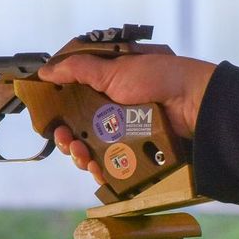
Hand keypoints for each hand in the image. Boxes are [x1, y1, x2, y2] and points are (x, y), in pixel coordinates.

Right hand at [38, 52, 215, 183]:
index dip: (58, 109)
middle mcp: (113, 109)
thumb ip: (78, 69)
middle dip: (66, 136)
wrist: (194, 102)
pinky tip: (96, 170)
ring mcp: (125, 132)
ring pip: (92, 150)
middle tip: (65, 139)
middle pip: (78, 129)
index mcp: (106, 85)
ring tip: (81, 154)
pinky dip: (101, 169)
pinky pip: (112, 165)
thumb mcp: (114, 68)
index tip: (47, 116)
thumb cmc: (158, 77)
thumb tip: (45, 69)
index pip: (73, 99)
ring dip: (80, 154)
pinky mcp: (136, 151)